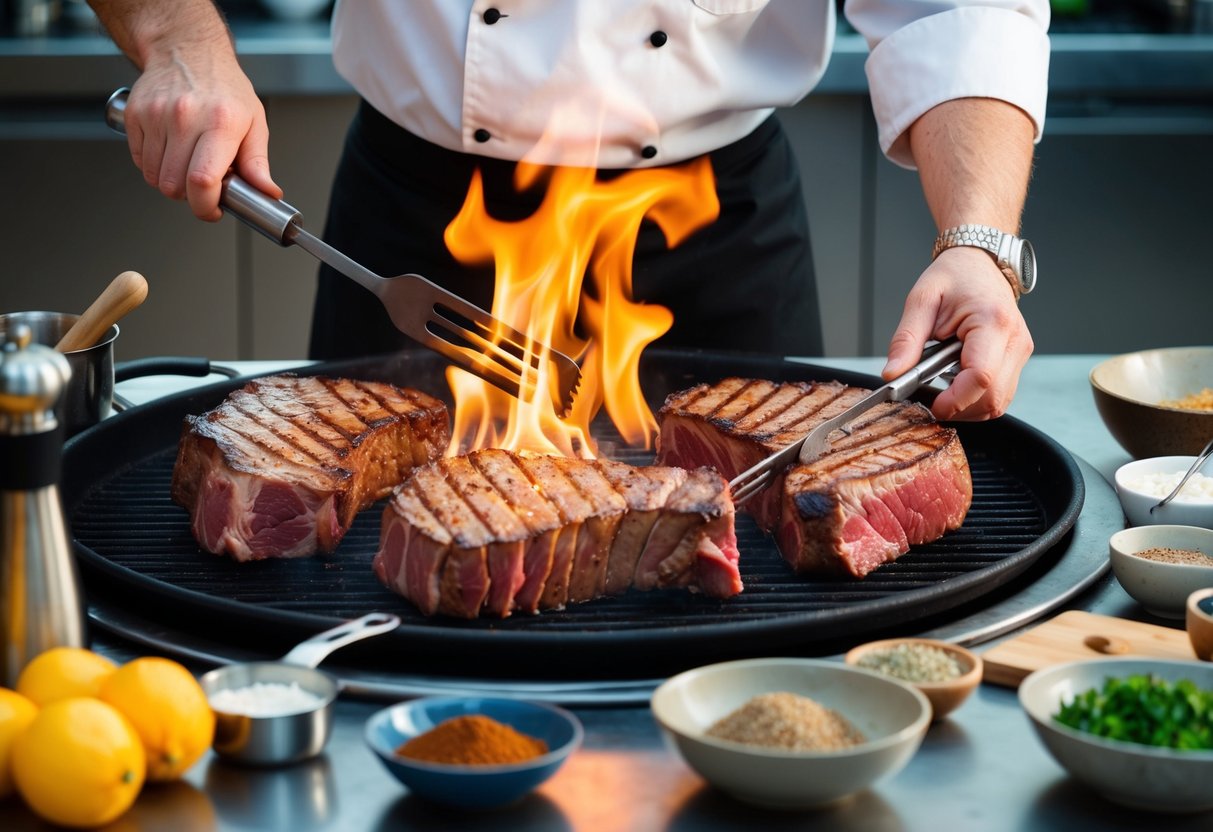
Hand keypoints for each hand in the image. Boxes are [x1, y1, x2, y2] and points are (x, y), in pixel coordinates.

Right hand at [124, 46, 280, 220]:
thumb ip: (258, 163)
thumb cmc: (224, 87)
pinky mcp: (135, 114)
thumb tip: (267, 193)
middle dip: (189, 197)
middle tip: (203, 185)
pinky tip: (171, 152)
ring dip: (170, 182)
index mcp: (220, 122)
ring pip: (154, 177)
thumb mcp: (254, 122)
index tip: (213, 210)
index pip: (202, 180)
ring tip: (188, 165)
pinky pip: (139, 160)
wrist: (187, 50)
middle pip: (174, 185)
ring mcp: (156, 115)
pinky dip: (154, 166)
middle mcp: (185, 117)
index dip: (205, 206)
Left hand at [882, 246, 1033, 420]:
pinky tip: (956, 384)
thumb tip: (892, 374)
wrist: (979, 262)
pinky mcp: (1017, 358)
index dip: (955, 400)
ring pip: (999, 402)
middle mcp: (1015, 339)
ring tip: (943, 389)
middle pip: (993, 398)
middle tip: (931, 401)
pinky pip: (1000, 393)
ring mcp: (1020, 351)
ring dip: (968, 407)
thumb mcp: (921, 301)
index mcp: (992, 321)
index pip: (981, 376)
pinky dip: (976, 398)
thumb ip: (906, 340)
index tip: (932, 406)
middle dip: (959, 409)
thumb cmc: (954, 276)